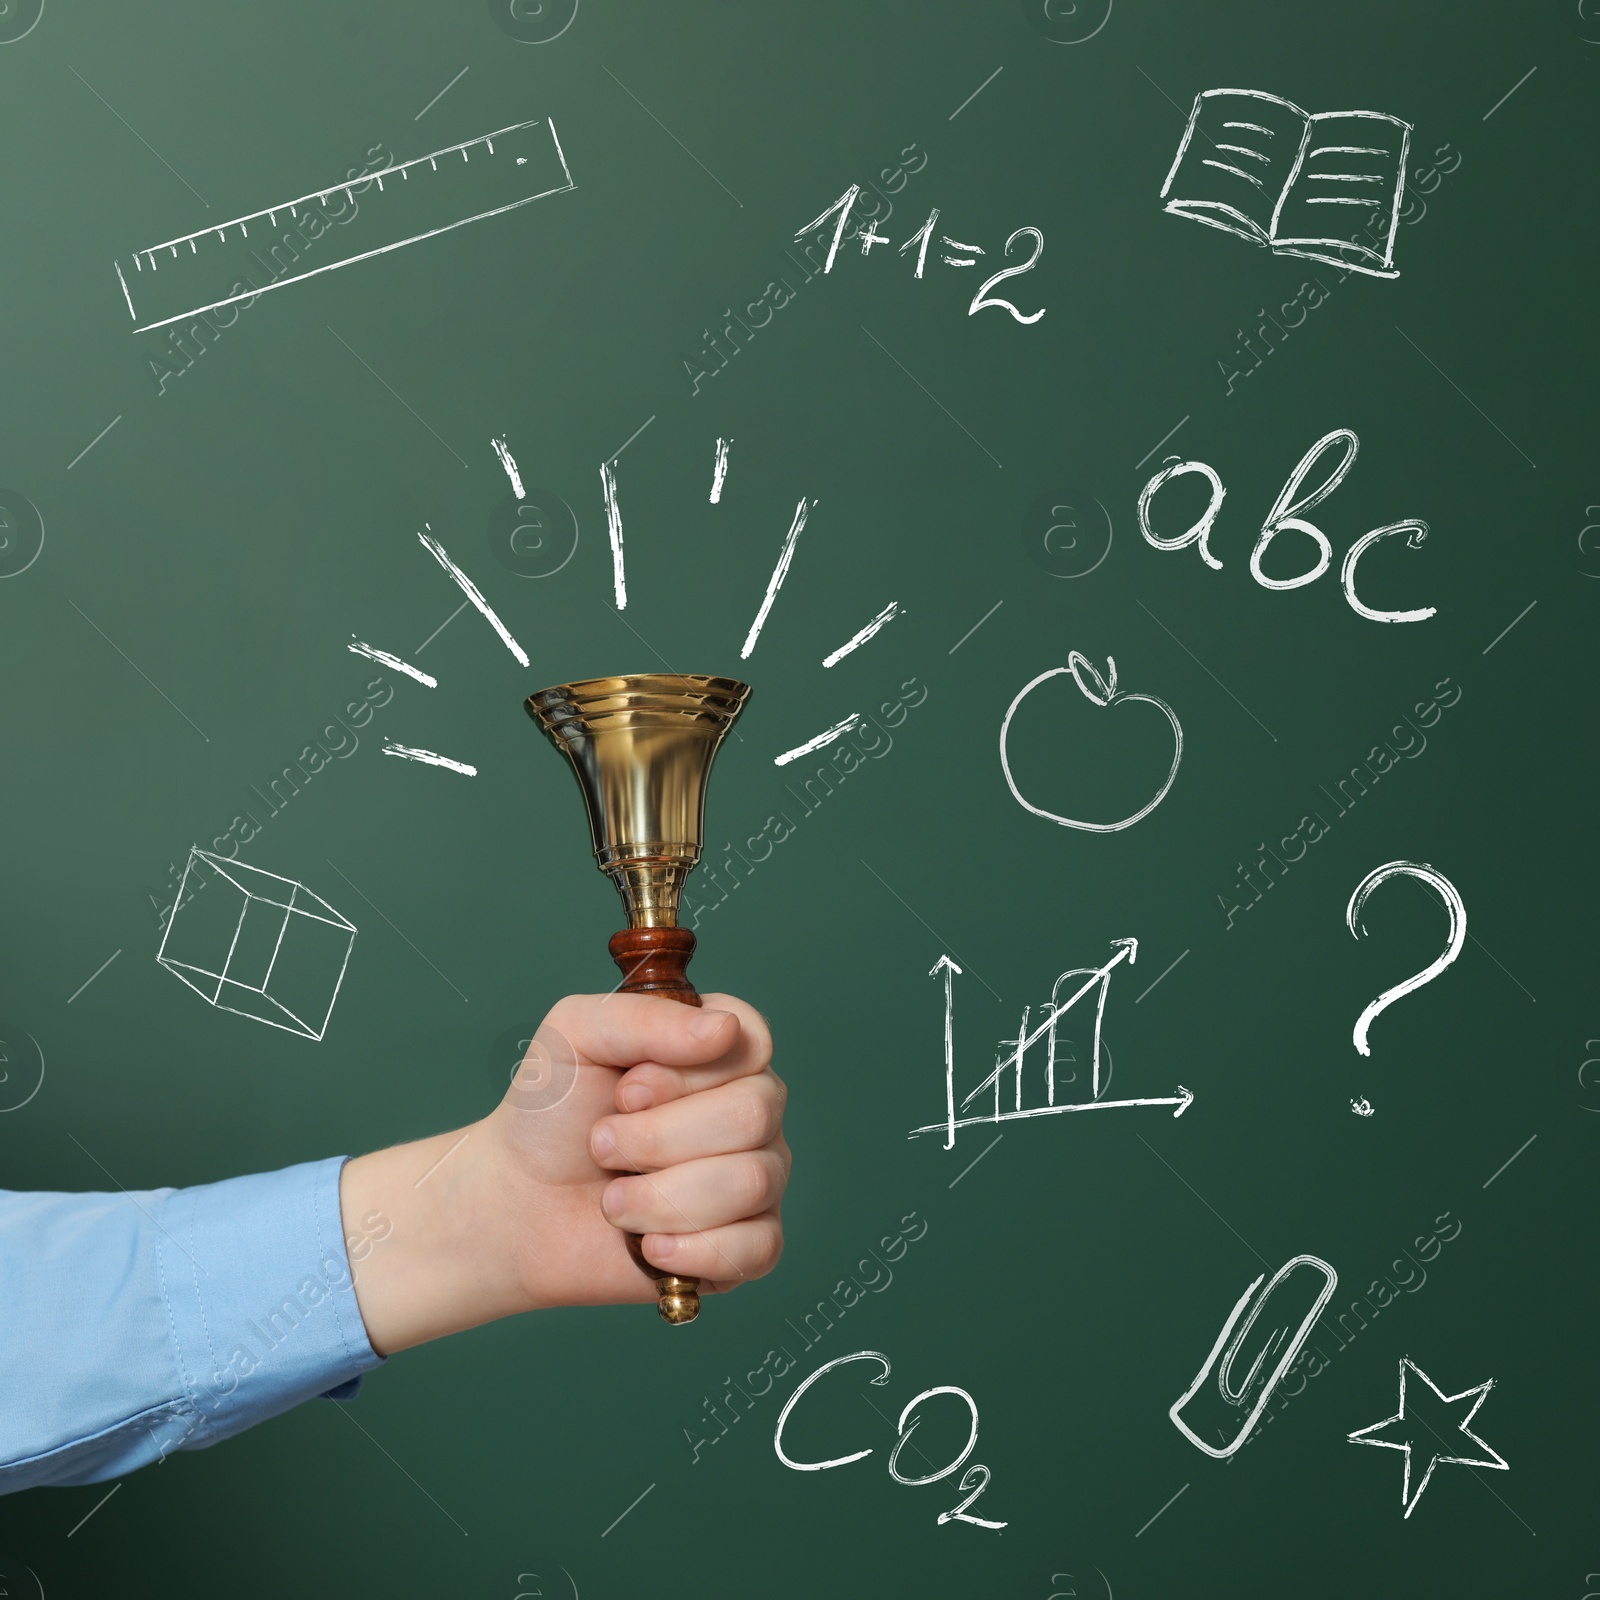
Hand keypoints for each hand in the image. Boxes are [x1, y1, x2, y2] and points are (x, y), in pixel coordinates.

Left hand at [339, 992, 786, 1354]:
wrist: (519, 1205)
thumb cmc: (552, 1116)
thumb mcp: (576, 1036)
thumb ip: (645, 1015)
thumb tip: (724, 1029)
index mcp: (720, 1051)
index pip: (751, 1043)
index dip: (684, 1074)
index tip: (626, 1090)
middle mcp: (752, 1109)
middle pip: (752, 1115)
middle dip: (657, 1139)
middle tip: (603, 1146)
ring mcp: (757, 1176)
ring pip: (751, 1182)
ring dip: (659, 1198)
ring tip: (614, 1200)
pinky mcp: (750, 1245)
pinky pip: (758, 1248)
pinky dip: (689, 1249)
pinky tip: (649, 1244)